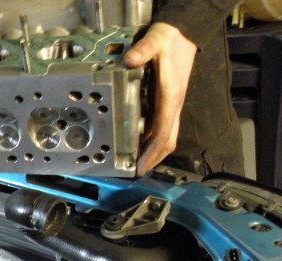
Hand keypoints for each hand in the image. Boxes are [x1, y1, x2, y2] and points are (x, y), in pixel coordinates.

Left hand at [124, 22, 196, 175]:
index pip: (163, 131)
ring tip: (138, 165)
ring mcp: (172, 105)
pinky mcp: (168, 102)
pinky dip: (153, 140)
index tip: (141, 166)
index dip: (152, 152)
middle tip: (138, 172)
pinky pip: (162, 127)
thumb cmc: (170, 40)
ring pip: (167, 136)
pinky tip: (140, 144)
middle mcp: (173, 105)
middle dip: (154, 159)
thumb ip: (143, 50)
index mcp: (170, 97)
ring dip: (154, 152)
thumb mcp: (156, 40)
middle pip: (167, 140)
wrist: (184, 33)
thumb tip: (131, 59)